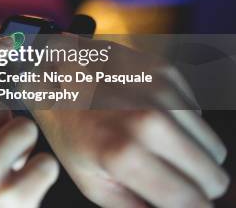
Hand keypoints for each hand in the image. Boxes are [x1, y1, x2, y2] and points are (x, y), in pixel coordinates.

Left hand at [32, 35, 229, 207]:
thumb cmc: (70, 130)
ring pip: (213, 147)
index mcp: (126, 154)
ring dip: (192, 155)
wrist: (53, 73)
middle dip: (196, 186)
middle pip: (214, 177)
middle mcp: (150, 121)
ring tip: (157, 148)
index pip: (193, 201)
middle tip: (169, 180)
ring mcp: (161, 93)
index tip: (182, 205)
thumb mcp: (90, 181)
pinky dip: (183, 125)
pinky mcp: (167, 73)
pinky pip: (200, 116)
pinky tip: (151, 119)